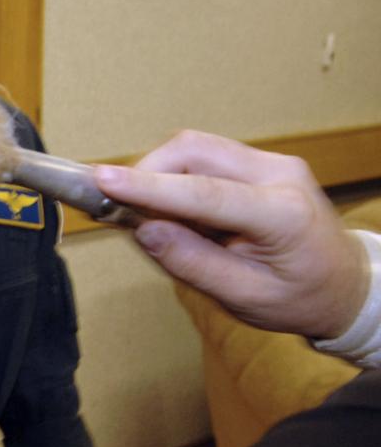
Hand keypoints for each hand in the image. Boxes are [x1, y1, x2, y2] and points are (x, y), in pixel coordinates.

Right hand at [95, 130, 368, 338]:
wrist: (344, 283)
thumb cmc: (300, 297)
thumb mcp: (245, 297)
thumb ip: (192, 262)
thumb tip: (143, 230)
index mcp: (282, 214)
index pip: (202, 192)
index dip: (147, 186)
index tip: (101, 181)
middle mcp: (278, 174)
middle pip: (193, 150)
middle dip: (147, 174)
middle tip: (121, 212)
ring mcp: (269, 162)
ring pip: (193, 148)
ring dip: (158, 177)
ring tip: (150, 219)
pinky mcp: (255, 163)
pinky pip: (202, 158)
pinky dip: (174, 180)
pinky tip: (173, 212)